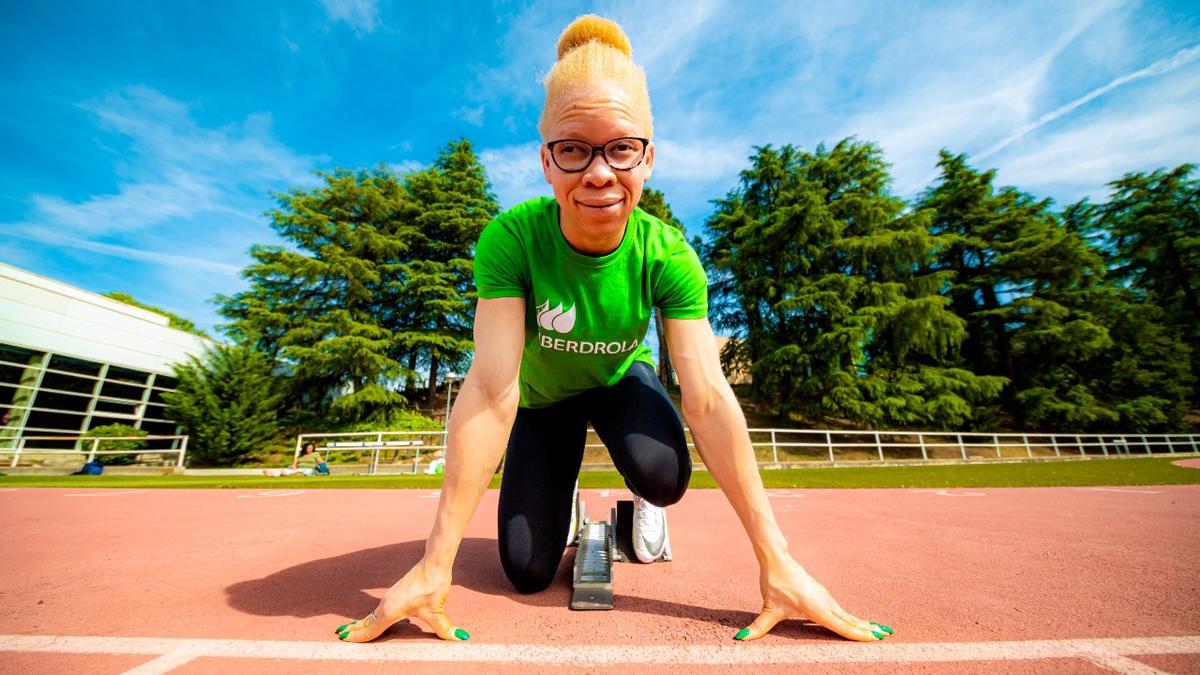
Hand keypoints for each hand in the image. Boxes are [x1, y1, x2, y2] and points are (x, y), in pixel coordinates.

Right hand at [334, 558, 468, 642]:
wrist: (434, 562)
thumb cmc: (432, 585)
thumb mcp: (436, 610)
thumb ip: (445, 628)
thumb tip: (460, 638)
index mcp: (390, 610)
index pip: (371, 629)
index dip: (359, 637)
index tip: (345, 641)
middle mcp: (386, 603)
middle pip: (367, 621)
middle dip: (355, 630)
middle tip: (340, 636)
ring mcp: (390, 597)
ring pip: (372, 614)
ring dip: (362, 622)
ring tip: (351, 629)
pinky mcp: (396, 592)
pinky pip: (378, 608)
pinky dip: (371, 615)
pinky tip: (374, 617)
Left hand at [736, 555, 892, 641]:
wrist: (777, 559)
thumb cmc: (774, 583)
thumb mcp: (768, 608)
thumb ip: (758, 627)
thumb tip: (741, 638)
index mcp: (817, 608)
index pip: (841, 626)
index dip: (858, 634)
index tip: (875, 638)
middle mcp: (825, 602)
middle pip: (850, 620)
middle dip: (867, 630)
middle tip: (886, 636)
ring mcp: (825, 597)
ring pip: (847, 614)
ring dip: (862, 623)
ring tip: (878, 631)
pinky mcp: (822, 594)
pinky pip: (841, 609)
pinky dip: (851, 617)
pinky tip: (855, 621)